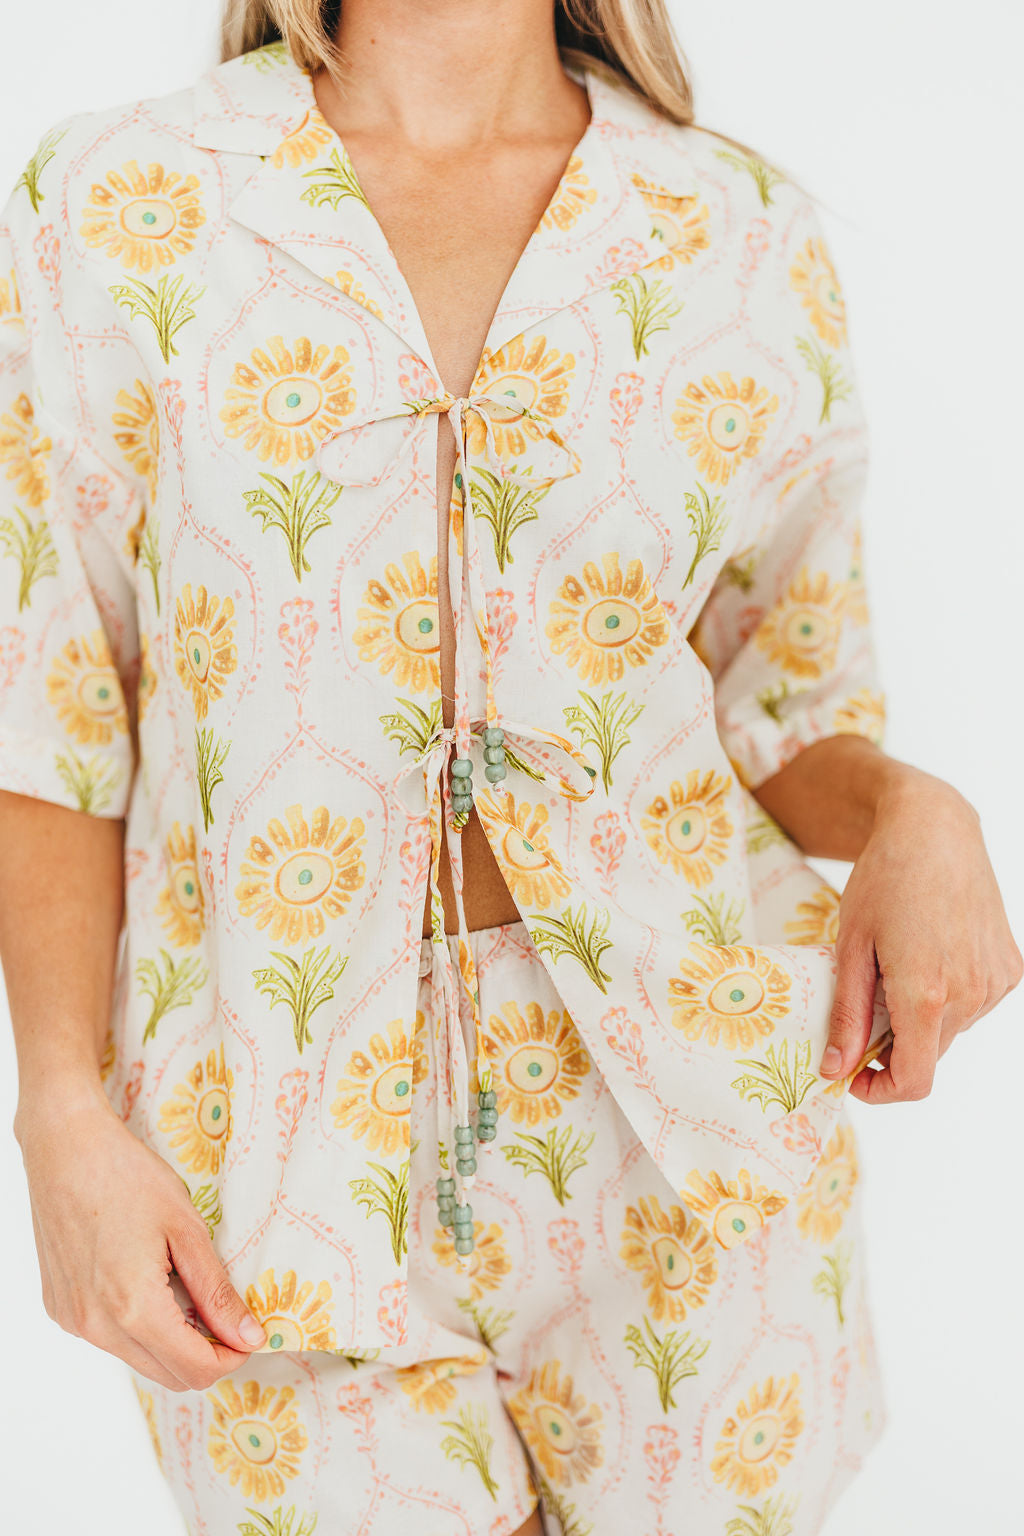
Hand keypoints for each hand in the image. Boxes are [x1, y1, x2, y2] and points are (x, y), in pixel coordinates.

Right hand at [14, 1086, 266, 1390]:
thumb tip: (248, 1335)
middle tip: (224, 1310)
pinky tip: (145, 1278)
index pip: (195, 1370)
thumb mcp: (186, 1228)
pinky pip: (110, 1338)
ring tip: (183, 1286)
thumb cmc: (128, 1177)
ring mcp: (73, 1321)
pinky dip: (136, 1324)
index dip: (232, 1357)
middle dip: (205, 1353)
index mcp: (133, 1308)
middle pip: (168, 1375)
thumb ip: (216, 1290)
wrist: (66, 1148)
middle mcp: (97, 1327)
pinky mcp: (60, 1309)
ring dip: (171, 1340)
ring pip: (138, 1359)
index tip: (249, 1331)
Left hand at [820, 766, 1022, 1102]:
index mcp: (926, 992)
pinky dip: (947, 996)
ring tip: (898, 965)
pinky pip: (973, 1004)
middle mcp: (970, 994)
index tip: (853, 1073)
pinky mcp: (1009, 969)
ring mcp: (995, 982)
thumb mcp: (850, 946)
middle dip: (893, 1045)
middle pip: (929, 1054)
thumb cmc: (883, 880)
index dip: (881, 1090)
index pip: (914, 1080)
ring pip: (951, 1031)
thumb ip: (847, 1014)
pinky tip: (930, 953)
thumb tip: (835, 1067)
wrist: (935, 830)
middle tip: (864, 1002)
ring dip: (921, 1017)